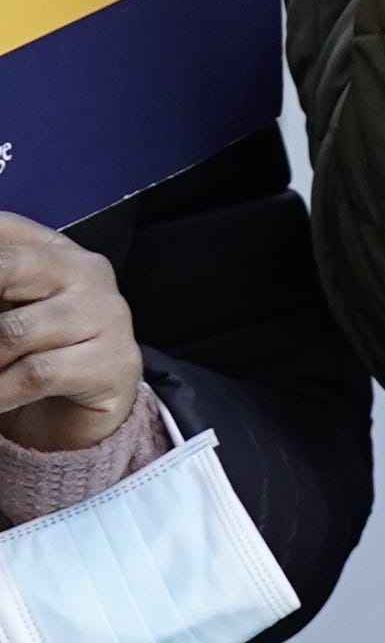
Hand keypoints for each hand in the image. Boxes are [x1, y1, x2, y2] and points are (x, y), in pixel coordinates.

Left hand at [0, 221, 140, 457]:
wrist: (80, 412)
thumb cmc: (30, 355)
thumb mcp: (5, 314)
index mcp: (56, 249)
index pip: (3, 229)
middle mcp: (87, 271)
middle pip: (7, 268)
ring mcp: (107, 314)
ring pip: (12, 332)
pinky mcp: (115, 361)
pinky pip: (36, 374)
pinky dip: (0, 392)